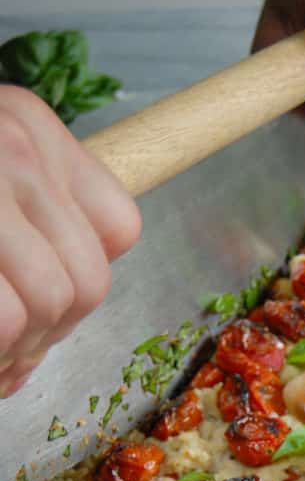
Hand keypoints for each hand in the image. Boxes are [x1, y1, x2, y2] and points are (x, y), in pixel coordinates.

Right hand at [0, 85, 140, 397]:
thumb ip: (38, 216)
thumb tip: (67, 298)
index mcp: (37, 132)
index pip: (118, 228)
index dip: (85, 286)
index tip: (48, 310)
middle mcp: (20, 150)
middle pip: (90, 281)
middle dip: (52, 332)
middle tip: (16, 348)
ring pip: (52, 302)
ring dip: (20, 348)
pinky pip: (7, 317)